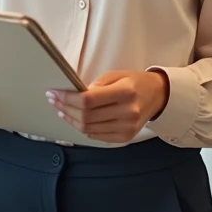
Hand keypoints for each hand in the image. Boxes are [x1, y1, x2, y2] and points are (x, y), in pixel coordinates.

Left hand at [48, 70, 169, 143]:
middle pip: (86, 116)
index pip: (88, 100)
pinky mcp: (125, 137)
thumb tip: (75, 96)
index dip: (67, 98)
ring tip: (61, 110)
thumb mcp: (116, 74)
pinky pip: (97, 136)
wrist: (157, 96)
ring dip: (70, 120)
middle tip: (54, 100)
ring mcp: (127, 128)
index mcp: (125, 92)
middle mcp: (128, 112)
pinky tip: (75, 120)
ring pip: (89, 129)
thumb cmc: (134, 82)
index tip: (54, 93)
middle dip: (65, 108)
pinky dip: (83, 128)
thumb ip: (96, 85)